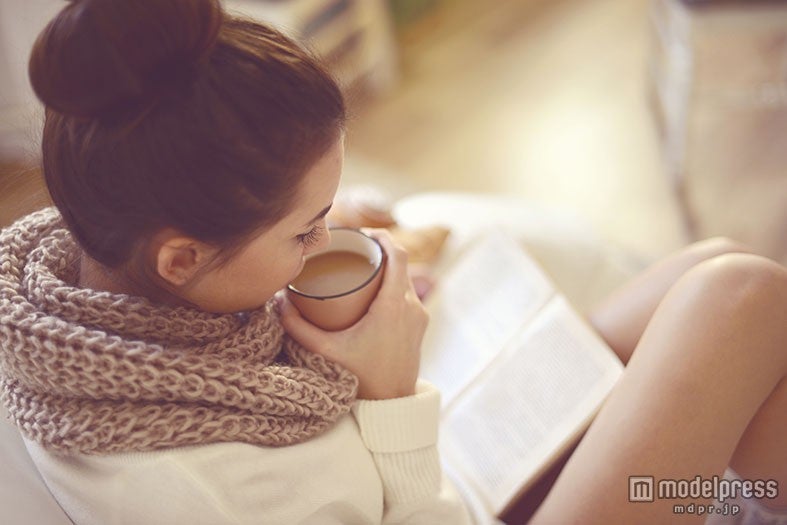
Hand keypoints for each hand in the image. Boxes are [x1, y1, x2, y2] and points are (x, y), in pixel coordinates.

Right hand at [280, 229, 428, 399]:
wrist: (391, 407)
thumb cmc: (361, 379)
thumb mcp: (325, 351)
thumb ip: (298, 327)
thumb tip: (279, 301)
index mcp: (393, 306)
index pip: (398, 256)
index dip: (384, 237)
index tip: (366, 232)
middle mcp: (411, 307)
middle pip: (401, 265)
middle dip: (381, 251)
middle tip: (356, 249)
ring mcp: (419, 317)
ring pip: (406, 280)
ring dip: (389, 269)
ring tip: (363, 266)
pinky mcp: (419, 327)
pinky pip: (408, 295)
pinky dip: (394, 285)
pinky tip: (377, 288)